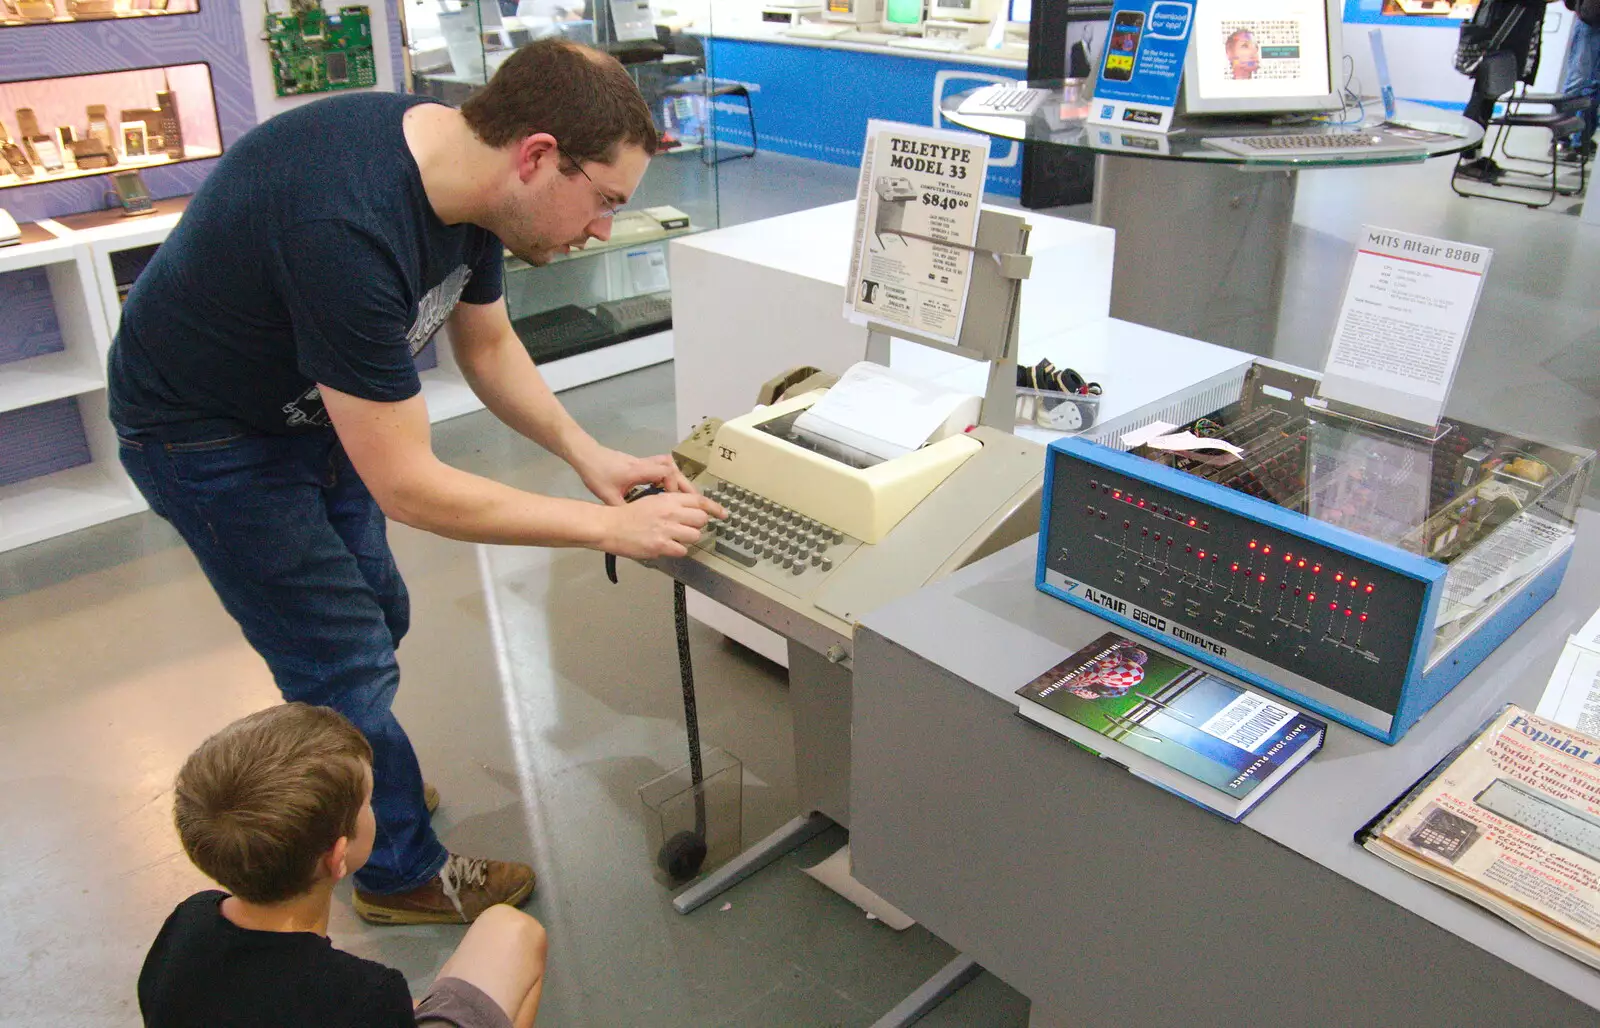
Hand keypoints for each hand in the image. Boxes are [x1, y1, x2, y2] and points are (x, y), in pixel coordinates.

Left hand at [574, 445, 697, 505]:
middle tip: (696, 501)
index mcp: (638, 471)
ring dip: (679, 479)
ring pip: (670, 466)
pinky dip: (670, 478)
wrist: (586, 454)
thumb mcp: (607, 495)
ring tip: (685, 497)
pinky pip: (663, 468)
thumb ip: (622, 509)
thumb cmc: (596, 473)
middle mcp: (645, 464)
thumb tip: (634, 527)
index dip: (673, 486)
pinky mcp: (641, 463)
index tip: (673, 500)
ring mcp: (644, 462)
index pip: (665, 473)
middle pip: (673, 468)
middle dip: (685, 484)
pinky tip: (668, 491)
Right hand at [600, 492, 725, 558]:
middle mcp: (671, 513)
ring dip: (687, 538)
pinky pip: (682, 550)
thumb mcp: (652, 501)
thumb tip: (690, 510)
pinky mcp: (661, 546)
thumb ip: (672, 504)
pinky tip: (666, 546)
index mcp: (669, 499)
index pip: (699, 501)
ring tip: (673, 538)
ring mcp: (667, 530)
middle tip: (685, 527)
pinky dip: (677, 550)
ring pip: (694, 536)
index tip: (723, 514)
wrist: (610, 526)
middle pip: (701, 520)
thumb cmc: (630, 514)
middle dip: (697, 525)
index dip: (715, 508)